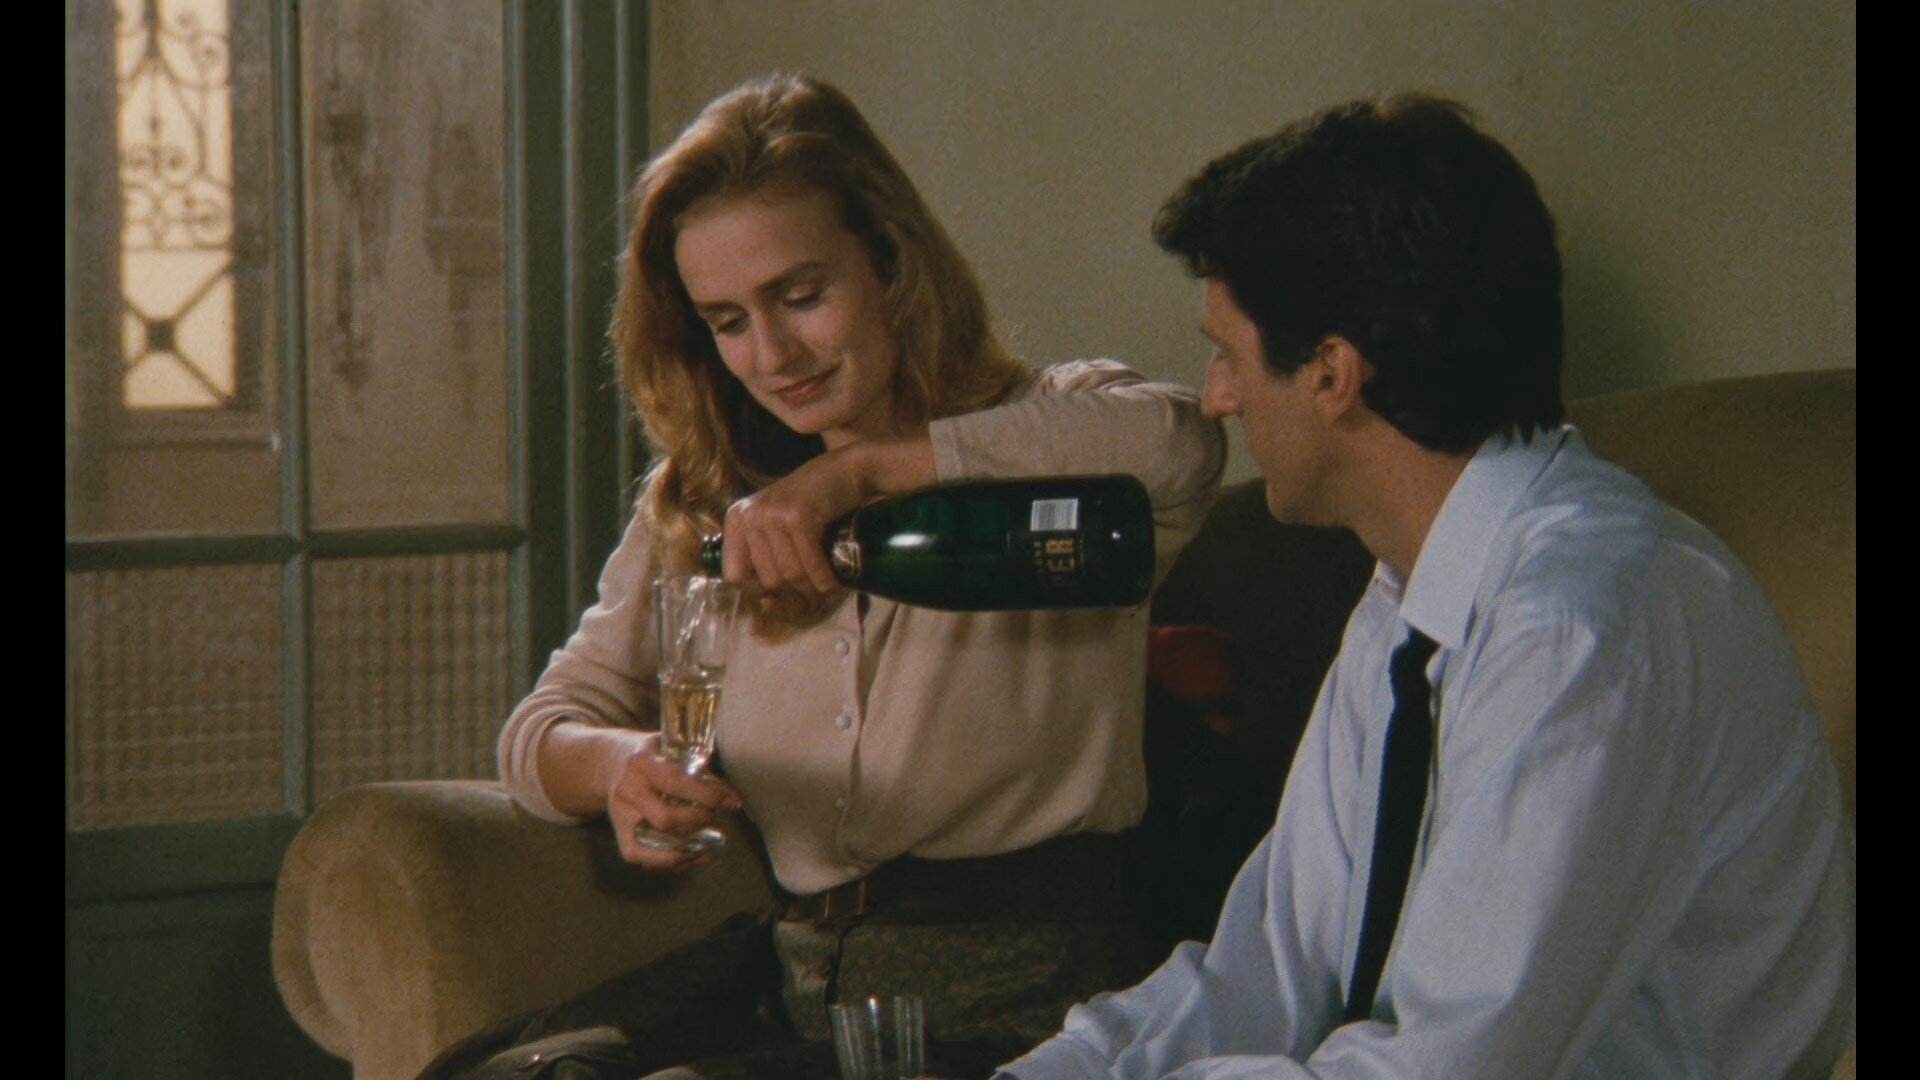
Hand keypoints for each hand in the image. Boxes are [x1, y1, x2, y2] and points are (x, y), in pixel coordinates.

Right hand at [604, 731, 742, 870]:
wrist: (609, 762)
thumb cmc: (650, 754)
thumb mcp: (670, 747)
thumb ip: (696, 767)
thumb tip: (727, 795)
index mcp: (644, 763)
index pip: (677, 783)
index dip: (707, 796)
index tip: (731, 802)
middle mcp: (629, 790)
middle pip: (667, 818)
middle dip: (698, 820)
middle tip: (713, 815)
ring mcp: (621, 813)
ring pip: (654, 841)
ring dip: (687, 845)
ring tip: (707, 840)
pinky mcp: (618, 831)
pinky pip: (637, 855)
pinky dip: (665, 862)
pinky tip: (688, 856)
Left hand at [720, 437, 936, 595]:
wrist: (844, 471)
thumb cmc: (813, 505)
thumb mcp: (781, 530)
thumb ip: (769, 563)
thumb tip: (765, 607)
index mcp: (736, 518)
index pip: (733, 575)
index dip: (758, 589)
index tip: (782, 587)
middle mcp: (748, 515)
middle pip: (766, 579)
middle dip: (794, 590)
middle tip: (812, 585)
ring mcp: (772, 514)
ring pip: (788, 575)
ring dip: (811, 587)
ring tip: (824, 584)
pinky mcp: (798, 516)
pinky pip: (808, 564)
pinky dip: (823, 579)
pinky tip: (832, 582)